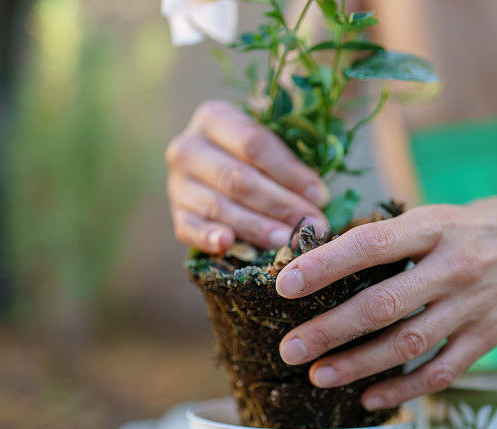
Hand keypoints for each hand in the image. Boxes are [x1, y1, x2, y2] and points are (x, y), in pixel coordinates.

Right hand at [166, 100, 329, 252]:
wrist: (220, 167)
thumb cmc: (259, 155)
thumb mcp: (274, 142)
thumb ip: (294, 161)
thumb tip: (318, 198)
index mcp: (214, 117)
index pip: (253, 144)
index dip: (289, 172)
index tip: (319, 196)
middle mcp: (188, 147)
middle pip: (237, 178)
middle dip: (279, 205)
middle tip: (310, 225)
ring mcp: (178, 183)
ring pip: (218, 207)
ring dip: (256, 227)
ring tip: (286, 242)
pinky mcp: (177, 214)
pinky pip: (190, 228)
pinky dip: (208, 237)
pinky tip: (228, 244)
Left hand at [274, 196, 496, 409]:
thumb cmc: (490, 223)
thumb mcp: (444, 214)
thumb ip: (397, 236)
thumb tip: (331, 257)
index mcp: (436, 227)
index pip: (371, 245)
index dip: (326, 266)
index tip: (286, 284)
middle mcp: (454, 267)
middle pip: (383, 304)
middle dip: (330, 329)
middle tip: (290, 348)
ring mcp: (474, 306)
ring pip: (408, 344)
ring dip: (358, 364)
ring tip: (318, 375)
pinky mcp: (491, 336)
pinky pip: (442, 370)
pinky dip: (404, 389)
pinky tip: (371, 398)